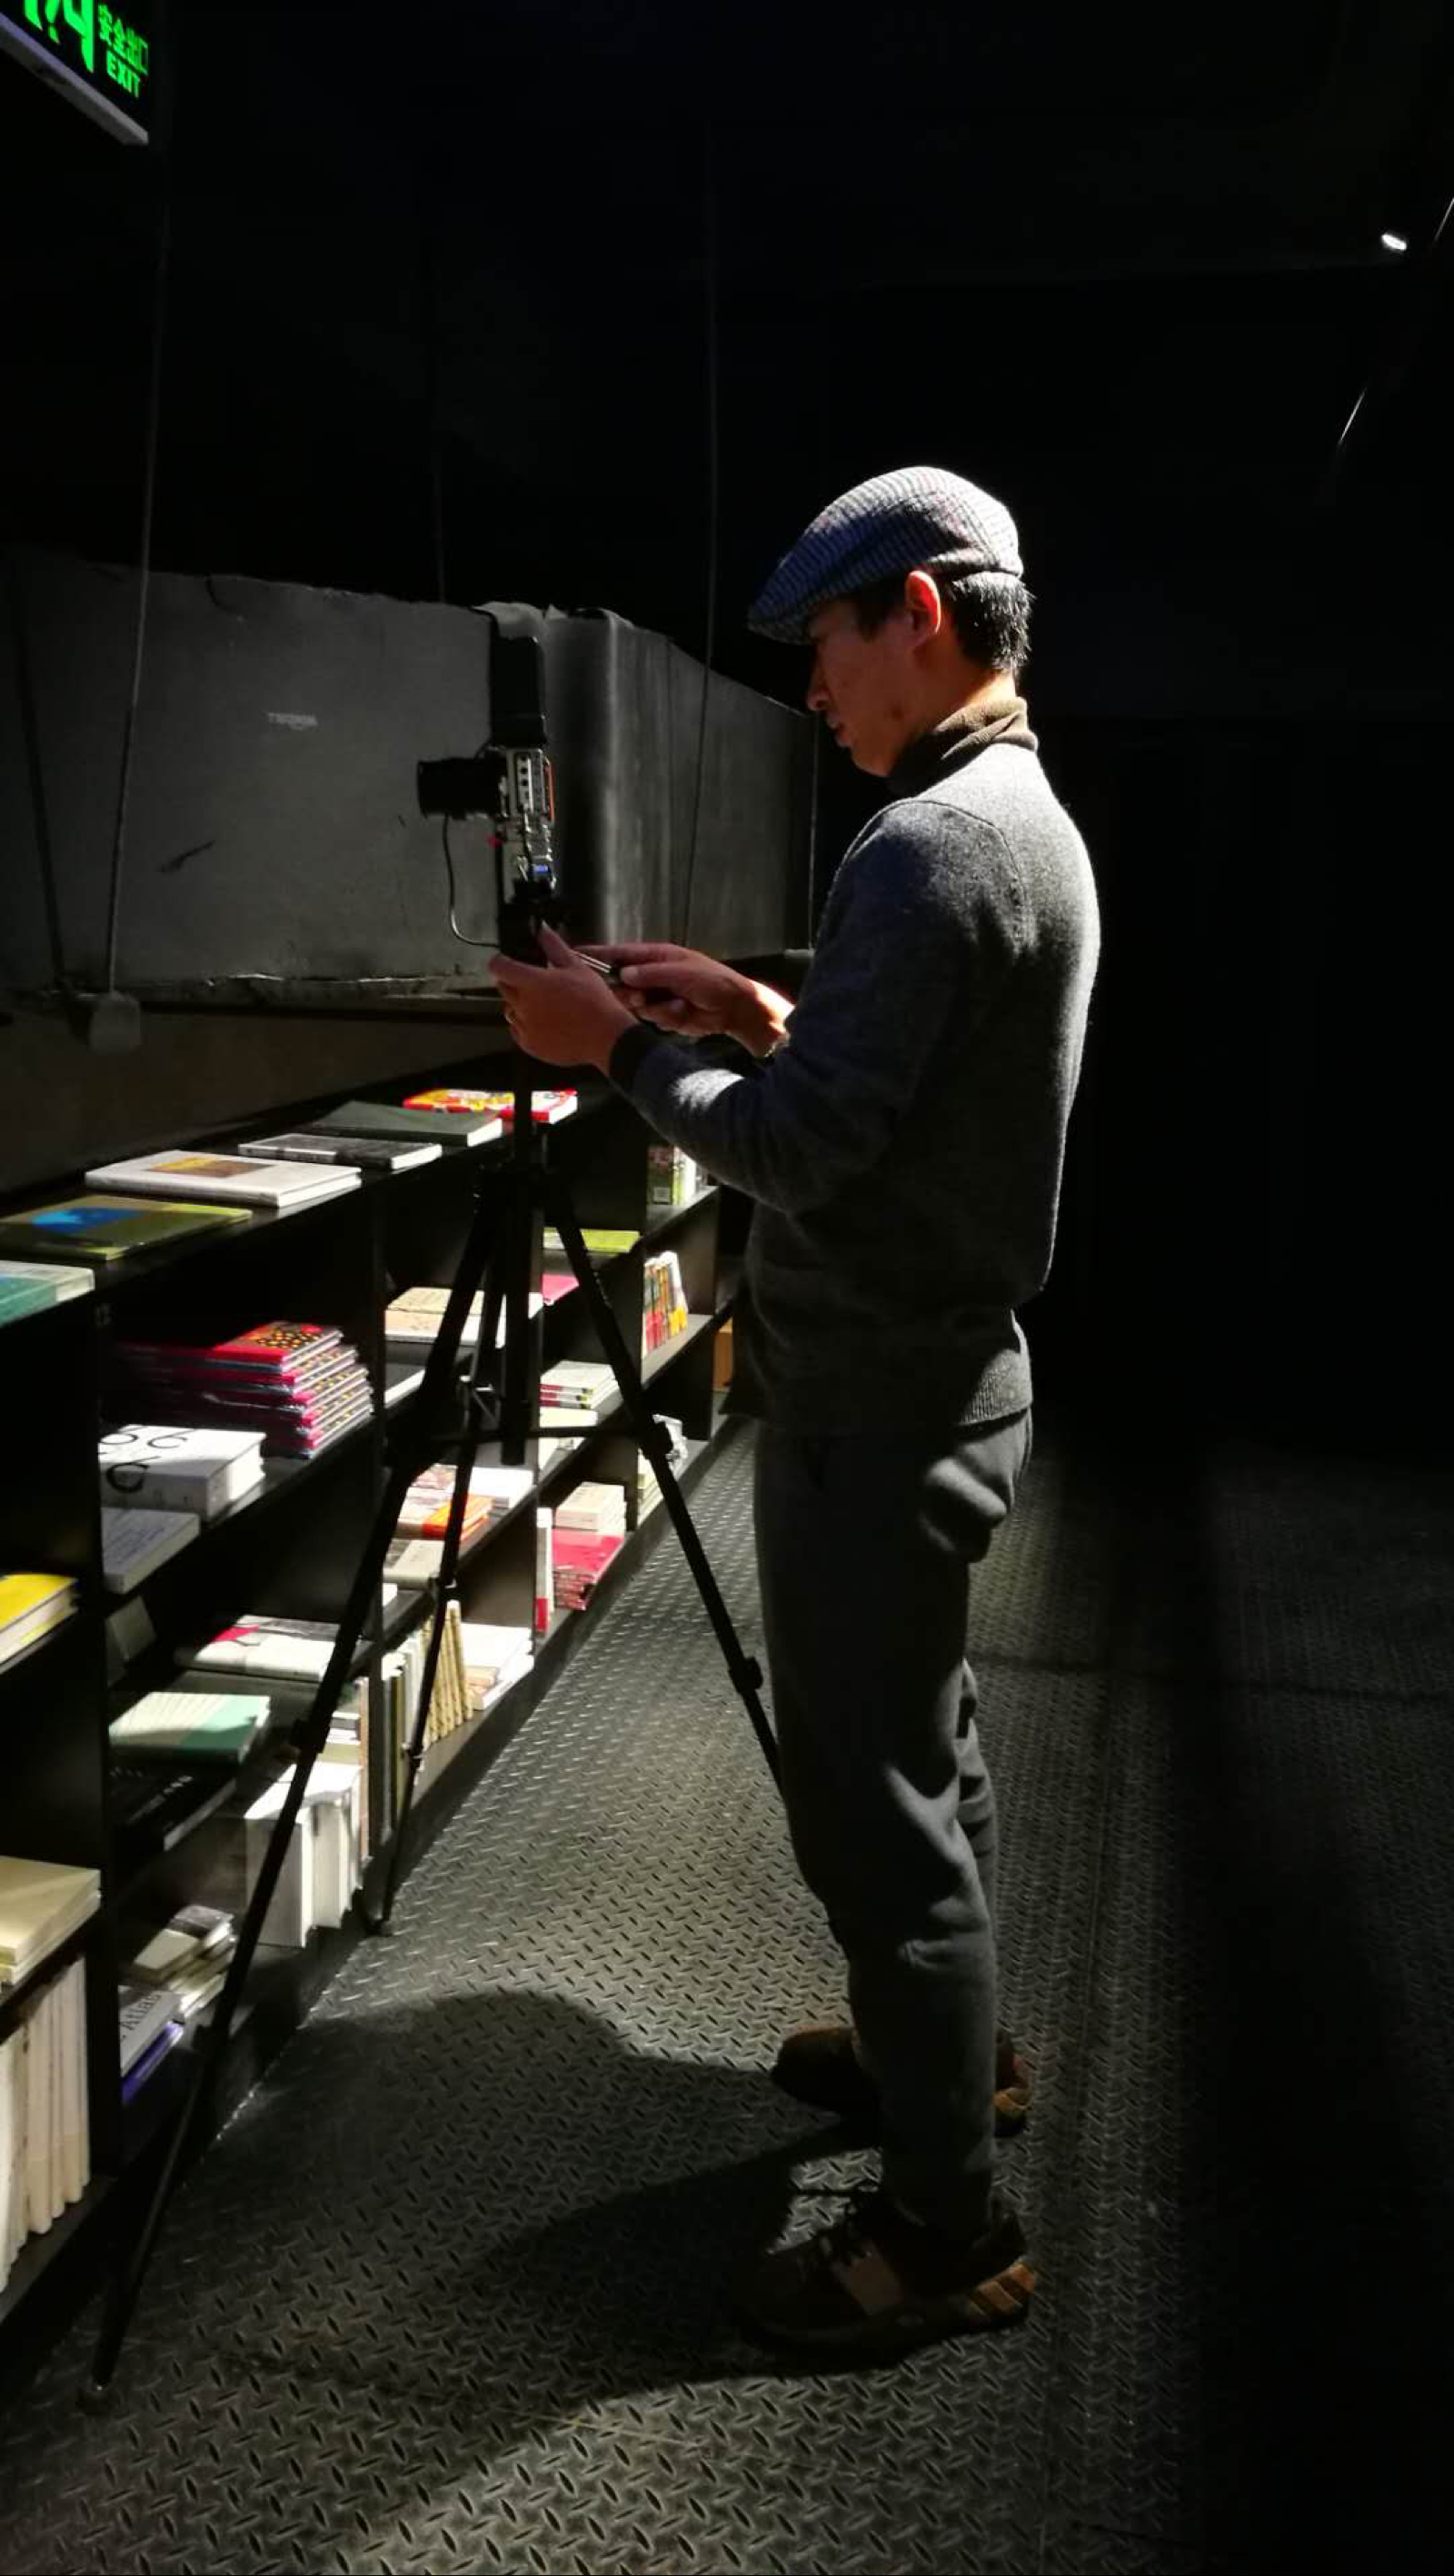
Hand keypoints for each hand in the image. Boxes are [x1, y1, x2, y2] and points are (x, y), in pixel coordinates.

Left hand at [488, 926, 636, 1071]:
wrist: (606, 1037)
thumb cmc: (594, 1000)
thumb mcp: (577, 967)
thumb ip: (555, 947)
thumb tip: (542, 930)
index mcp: (532, 982)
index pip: (499, 967)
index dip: (501, 962)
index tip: (507, 963)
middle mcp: (523, 1004)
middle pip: (503, 988)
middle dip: (513, 983)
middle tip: (534, 985)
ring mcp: (525, 1026)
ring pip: (510, 1010)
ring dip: (520, 1005)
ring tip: (544, 1006)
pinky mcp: (530, 1045)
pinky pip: (518, 1031)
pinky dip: (526, 1026)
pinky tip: (546, 1023)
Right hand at [576, 942, 792, 1056]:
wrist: (735, 1009)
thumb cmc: (712, 981)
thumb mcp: (682, 972)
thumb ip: (651, 974)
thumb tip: (624, 975)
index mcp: (656, 956)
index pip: (622, 954)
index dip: (600, 956)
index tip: (577, 957)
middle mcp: (653, 975)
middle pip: (622, 983)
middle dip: (630, 992)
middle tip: (642, 998)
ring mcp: (657, 995)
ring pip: (635, 1004)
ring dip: (653, 1007)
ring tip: (675, 1004)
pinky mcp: (664, 1014)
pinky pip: (651, 1018)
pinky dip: (666, 1017)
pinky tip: (683, 1012)